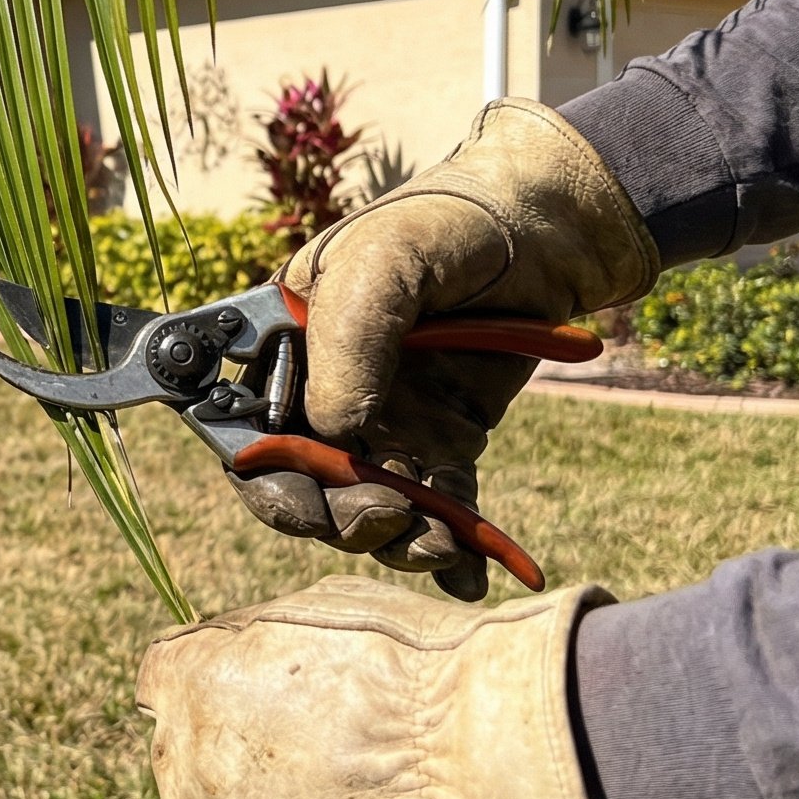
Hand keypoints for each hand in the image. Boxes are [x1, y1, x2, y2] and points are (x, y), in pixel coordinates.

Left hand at [136, 574, 679, 798]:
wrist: (487, 767)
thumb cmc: (428, 675)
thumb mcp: (331, 611)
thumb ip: (265, 644)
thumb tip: (245, 655)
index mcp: (187, 682)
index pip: (173, 693)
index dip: (237, 702)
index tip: (295, 712)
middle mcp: (180, 773)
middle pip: (203, 782)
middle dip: (264, 780)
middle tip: (354, 779)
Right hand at [232, 99, 657, 598]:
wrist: (550, 225)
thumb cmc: (447, 222)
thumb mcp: (383, 261)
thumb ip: (346, 341)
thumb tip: (333, 433)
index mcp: (283, 347)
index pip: (247, 430)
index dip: (264, 476)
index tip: (302, 500)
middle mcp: (326, 393)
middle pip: (306, 484)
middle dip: (336, 516)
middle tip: (385, 515)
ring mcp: (388, 423)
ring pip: (370, 505)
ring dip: (396, 538)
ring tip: (437, 543)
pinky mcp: (447, 443)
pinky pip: (440, 507)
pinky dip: (452, 549)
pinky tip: (468, 576)